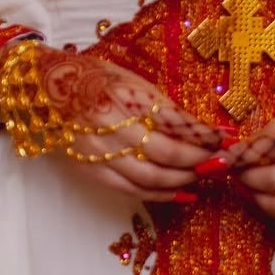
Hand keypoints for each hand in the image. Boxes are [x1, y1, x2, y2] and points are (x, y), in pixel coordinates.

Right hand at [23, 46, 222, 203]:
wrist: (47, 89)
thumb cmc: (96, 79)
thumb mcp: (134, 82)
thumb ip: (163, 108)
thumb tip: (199, 130)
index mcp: (126, 98)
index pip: (175, 122)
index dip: (204, 134)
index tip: (227, 138)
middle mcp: (113, 126)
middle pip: (167, 154)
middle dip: (200, 161)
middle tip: (223, 163)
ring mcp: (101, 152)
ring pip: (151, 178)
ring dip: (184, 180)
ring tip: (206, 177)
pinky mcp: (94, 171)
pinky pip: (132, 191)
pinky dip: (161, 195)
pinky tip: (182, 194)